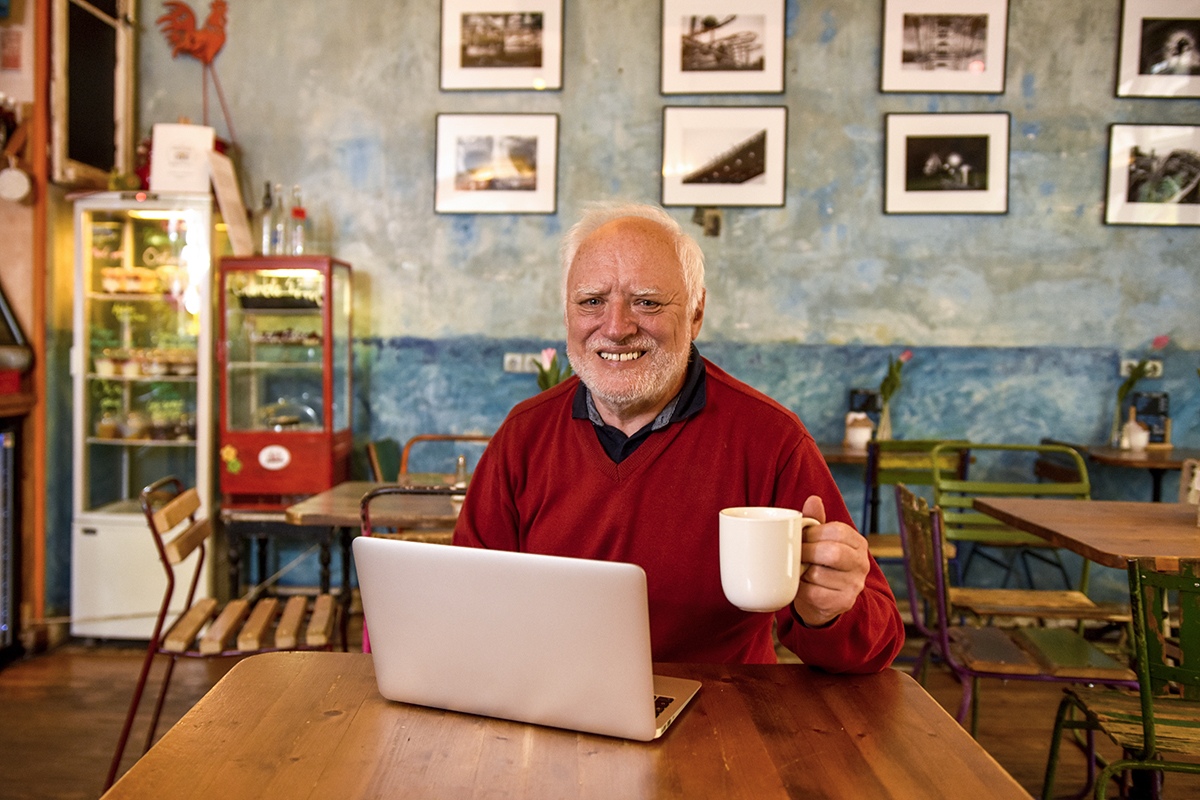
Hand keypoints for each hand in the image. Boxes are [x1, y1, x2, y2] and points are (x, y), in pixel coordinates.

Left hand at [791, 495, 869, 627]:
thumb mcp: (819, 540)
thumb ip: (816, 522)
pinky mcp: (843, 602)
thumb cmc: (820, 563)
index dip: (814, 533)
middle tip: (796, 554)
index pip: (838, 531)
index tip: (800, 537)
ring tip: (798, 570)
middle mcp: (861, 563)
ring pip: (820, 574)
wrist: (824, 600)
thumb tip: (813, 499)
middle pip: (833, 553)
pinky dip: (801, 589)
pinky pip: (815, 593)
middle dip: (807, 552)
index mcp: (857, 543)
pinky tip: (800, 585)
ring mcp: (855, 585)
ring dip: (802, 571)